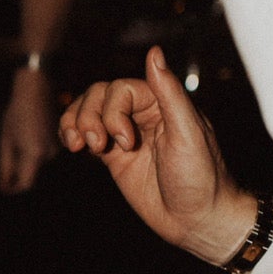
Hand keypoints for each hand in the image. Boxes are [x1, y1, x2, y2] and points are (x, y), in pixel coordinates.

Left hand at [0, 66, 59, 194]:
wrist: (37, 88)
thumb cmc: (17, 112)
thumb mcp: (7, 140)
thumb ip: (6, 166)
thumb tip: (3, 187)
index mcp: (35, 154)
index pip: (26, 185)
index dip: (14, 190)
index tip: (3, 189)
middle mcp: (50, 154)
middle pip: (33, 176)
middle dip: (18, 178)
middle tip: (4, 174)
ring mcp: (58, 148)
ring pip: (40, 167)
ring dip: (27, 165)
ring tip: (15, 150)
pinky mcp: (61, 142)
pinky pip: (46, 157)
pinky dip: (35, 155)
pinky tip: (26, 141)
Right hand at [59, 45, 257, 263]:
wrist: (197, 221)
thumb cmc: (201, 178)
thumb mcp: (188, 133)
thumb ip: (169, 93)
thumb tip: (154, 52)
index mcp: (163, 103)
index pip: (121, 89)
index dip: (113, 111)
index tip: (126, 143)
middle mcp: (143, 114)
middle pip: (99, 96)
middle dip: (90, 117)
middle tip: (96, 146)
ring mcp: (125, 135)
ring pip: (88, 111)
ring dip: (75, 123)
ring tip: (76, 146)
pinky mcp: (114, 157)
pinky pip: (86, 135)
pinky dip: (71, 134)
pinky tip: (71, 145)